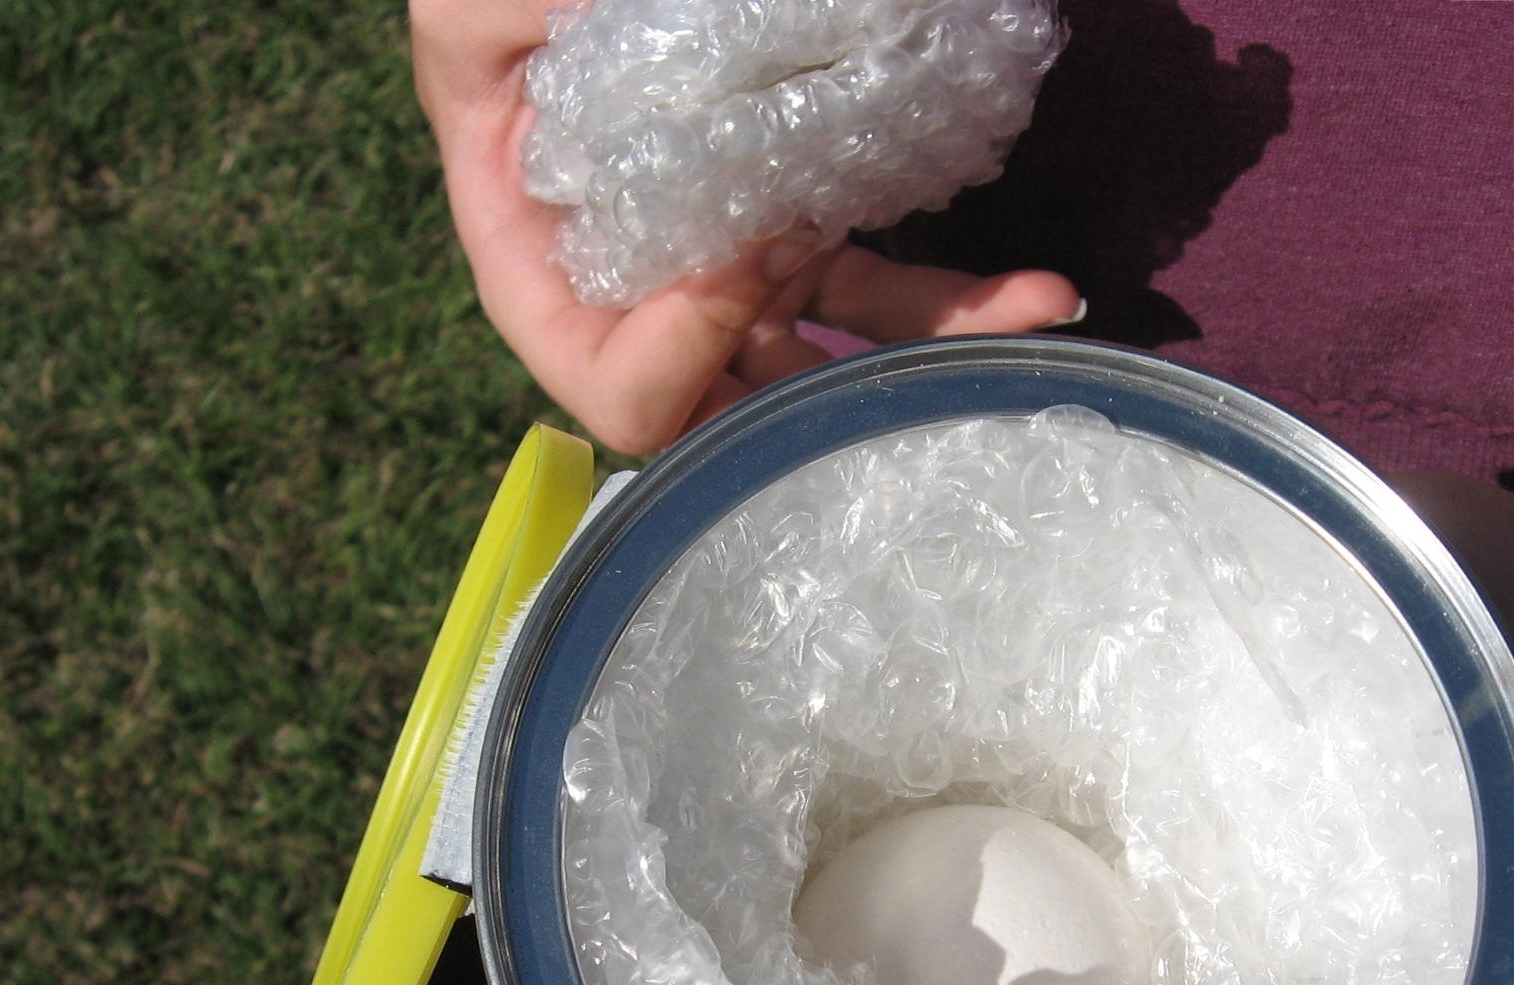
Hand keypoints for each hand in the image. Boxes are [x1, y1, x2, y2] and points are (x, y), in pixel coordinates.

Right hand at [410, 0, 1082, 454]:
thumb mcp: (476, 9)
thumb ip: (514, 35)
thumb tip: (643, 76)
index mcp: (545, 278)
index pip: (620, 390)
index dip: (690, 346)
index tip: (758, 236)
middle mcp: (642, 309)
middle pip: (732, 414)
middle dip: (834, 410)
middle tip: (923, 378)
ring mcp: (731, 286)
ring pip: (830, 364)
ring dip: (929, 353)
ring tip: (1036, 311)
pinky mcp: (801, 246)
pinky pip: (876, 297)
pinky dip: (952, 299)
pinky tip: (1037, 288)